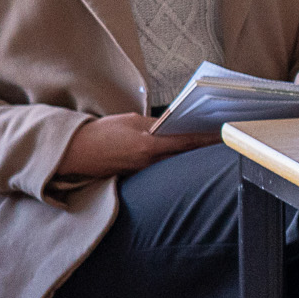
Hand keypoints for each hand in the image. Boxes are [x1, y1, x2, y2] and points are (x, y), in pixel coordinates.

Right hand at [56, 112, 212, 179]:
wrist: (74, 153)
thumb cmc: (100, 133)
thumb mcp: (129, 121)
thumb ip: (155, 124)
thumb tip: (177, 125)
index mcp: (148, 145)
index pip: (187, 141)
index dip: (208, 139)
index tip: (225, 134)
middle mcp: (149, 162)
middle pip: (186, 156)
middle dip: (205, 149)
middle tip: (225, 140)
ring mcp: (145, 172)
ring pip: (176, 163)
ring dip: (192, 156)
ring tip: (210, 147)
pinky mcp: (139, 176)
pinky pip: (164, 169)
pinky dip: (176, 162)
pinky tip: (185, 156)